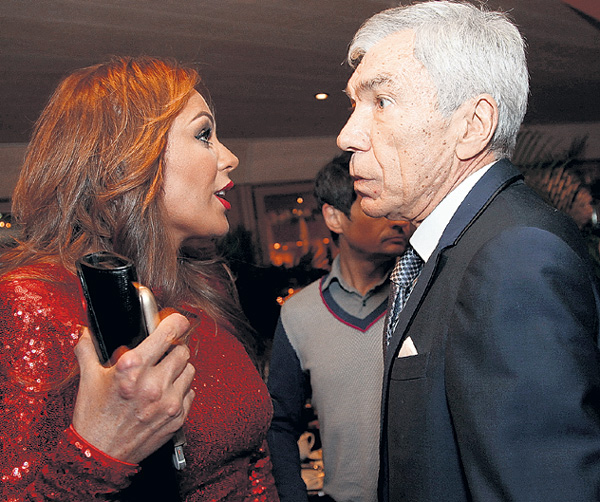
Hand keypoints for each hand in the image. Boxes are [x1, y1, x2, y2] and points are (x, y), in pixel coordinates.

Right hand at [72, 312, 194, 463]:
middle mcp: (154, 383)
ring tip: (161, 376)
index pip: (168, 332)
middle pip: (183, 349)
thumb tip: (86, 332)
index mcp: (133, 367)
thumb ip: (88, 349)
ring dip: (178, 370)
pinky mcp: (177, 418)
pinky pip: (190, 392)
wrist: (99, 456)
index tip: (176, 321)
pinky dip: (180, 391)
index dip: (175, 322)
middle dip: (172, 350)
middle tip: (160, 356)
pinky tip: (163, 395)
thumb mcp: (88, 378)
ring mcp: (168, 401)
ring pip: (189, 370)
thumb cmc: (94, 419)